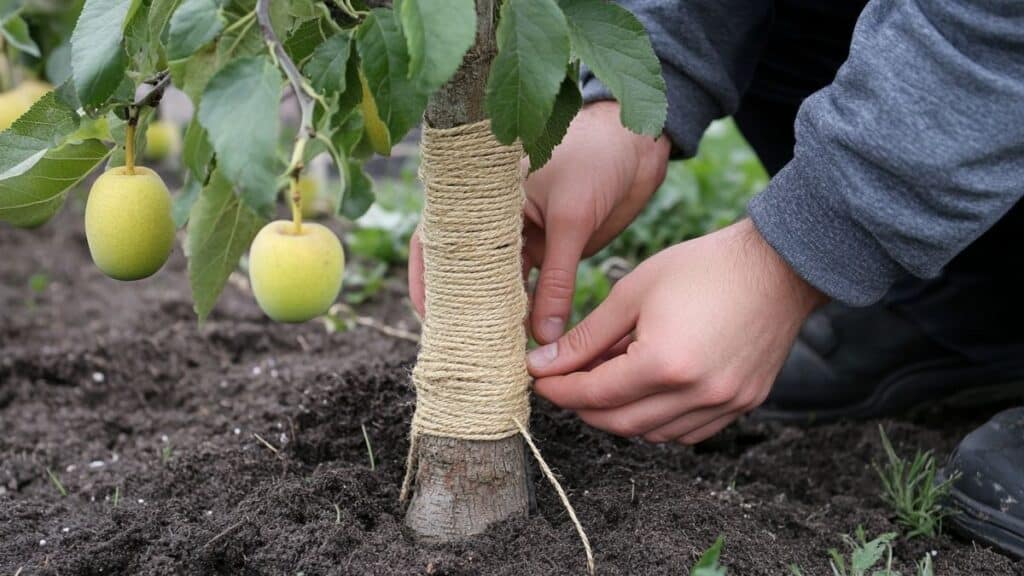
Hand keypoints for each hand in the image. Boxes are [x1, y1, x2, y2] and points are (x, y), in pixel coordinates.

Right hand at [409, 101, 671, 341]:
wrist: (635, 148)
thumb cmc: (595, 161)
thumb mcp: (571, 219)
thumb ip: (558, 279)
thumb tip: (544, 336)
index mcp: (482, 194)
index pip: (439, 238)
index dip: (427, 277)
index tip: (429, 315)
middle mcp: (494, 217)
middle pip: (466, 268)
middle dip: (463, 306)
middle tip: (464, 345)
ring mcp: (520, 235)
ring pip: (499, 282)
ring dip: (497, 313)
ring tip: (494, 350)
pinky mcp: (548, 249)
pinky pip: (531, 286)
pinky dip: (527, 311)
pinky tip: (524, 337)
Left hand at [527, 219, 826, 443]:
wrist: (777, 266)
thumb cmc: (703, 268)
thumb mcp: (633, 293)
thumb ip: (586, 337)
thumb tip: (543, 364)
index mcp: (665, 363)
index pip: (595, 395)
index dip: (561, 390)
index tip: (540, 380)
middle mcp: (696, 393)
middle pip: (621, 423)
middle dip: (584, 407)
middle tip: (566, 383)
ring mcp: (725, 404)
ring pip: (654, 434)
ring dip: (621, 416)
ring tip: (607, 380)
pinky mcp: (744, 404)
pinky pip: (688, 432)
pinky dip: (659, 421)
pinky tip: (647, 392)